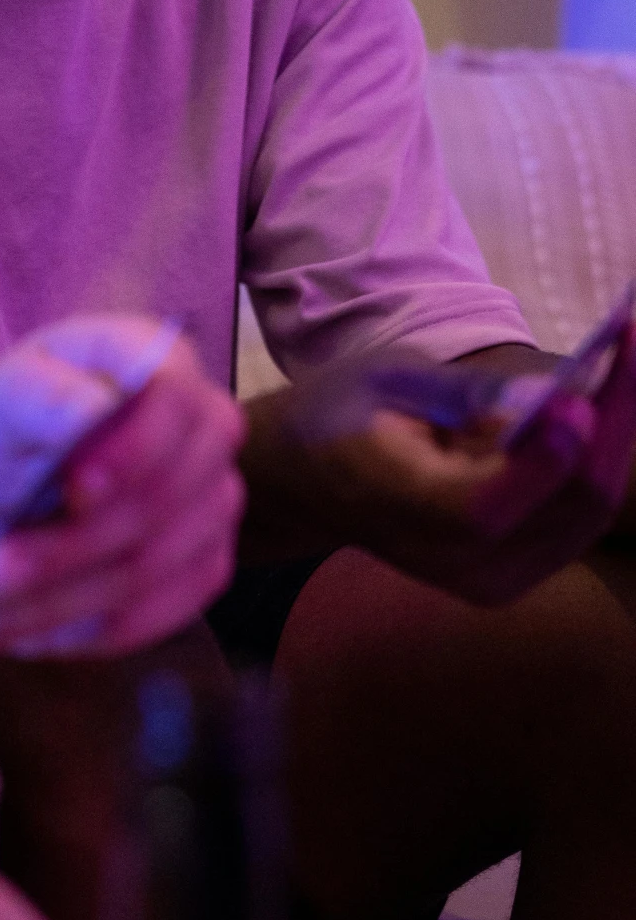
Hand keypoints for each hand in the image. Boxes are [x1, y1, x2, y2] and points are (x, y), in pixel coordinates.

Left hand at [0, 316, 244, 662]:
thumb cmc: (2, 429)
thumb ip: (38, 397)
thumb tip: (88, 405)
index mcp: (160, 362)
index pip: (174, 404)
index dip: (129, 454)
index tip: (70, 491)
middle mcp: (207, 430)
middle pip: (156, 504)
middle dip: (65, 551)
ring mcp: (216, 501)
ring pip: (148, 572)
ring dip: (56, 608)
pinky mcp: (205, 566)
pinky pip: (160, 616)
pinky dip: (84, 635)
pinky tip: (25, 637)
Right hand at [283, 327, 635, 604]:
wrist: (315, 478)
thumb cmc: (347, 413)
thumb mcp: (386, 379)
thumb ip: (466, 394)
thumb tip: (552, 396)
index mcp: (399, 511)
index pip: (486, 508)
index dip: (541, 459)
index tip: (577, 394)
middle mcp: (452, 564)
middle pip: (562, 509)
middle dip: (608, 424)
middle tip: (626, 340)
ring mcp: (491, 579)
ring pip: (588, 512)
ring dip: (616, 432)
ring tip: (625, 355)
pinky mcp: (519, 573)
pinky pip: (582, 516)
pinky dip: (602, 455)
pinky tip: (606, 400)